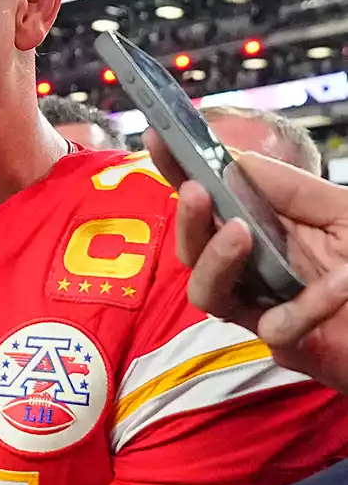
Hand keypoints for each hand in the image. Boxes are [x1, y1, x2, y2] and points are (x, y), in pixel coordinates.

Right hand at [146, 132, 347, 393]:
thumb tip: (237, 161)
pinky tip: (341, 282)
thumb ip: (294, 190)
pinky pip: (276, 327)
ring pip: (209, 295)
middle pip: (193, 251)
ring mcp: (266, 309)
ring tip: (239, 235)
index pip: (209, 202)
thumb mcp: (342, 212)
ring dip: (216, 263)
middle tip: (197, 193)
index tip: (155, 138)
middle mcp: (254, 271)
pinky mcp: (289, 347)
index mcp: (264, 231)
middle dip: (188, 222)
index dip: (177, 171)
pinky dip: (308, 304)